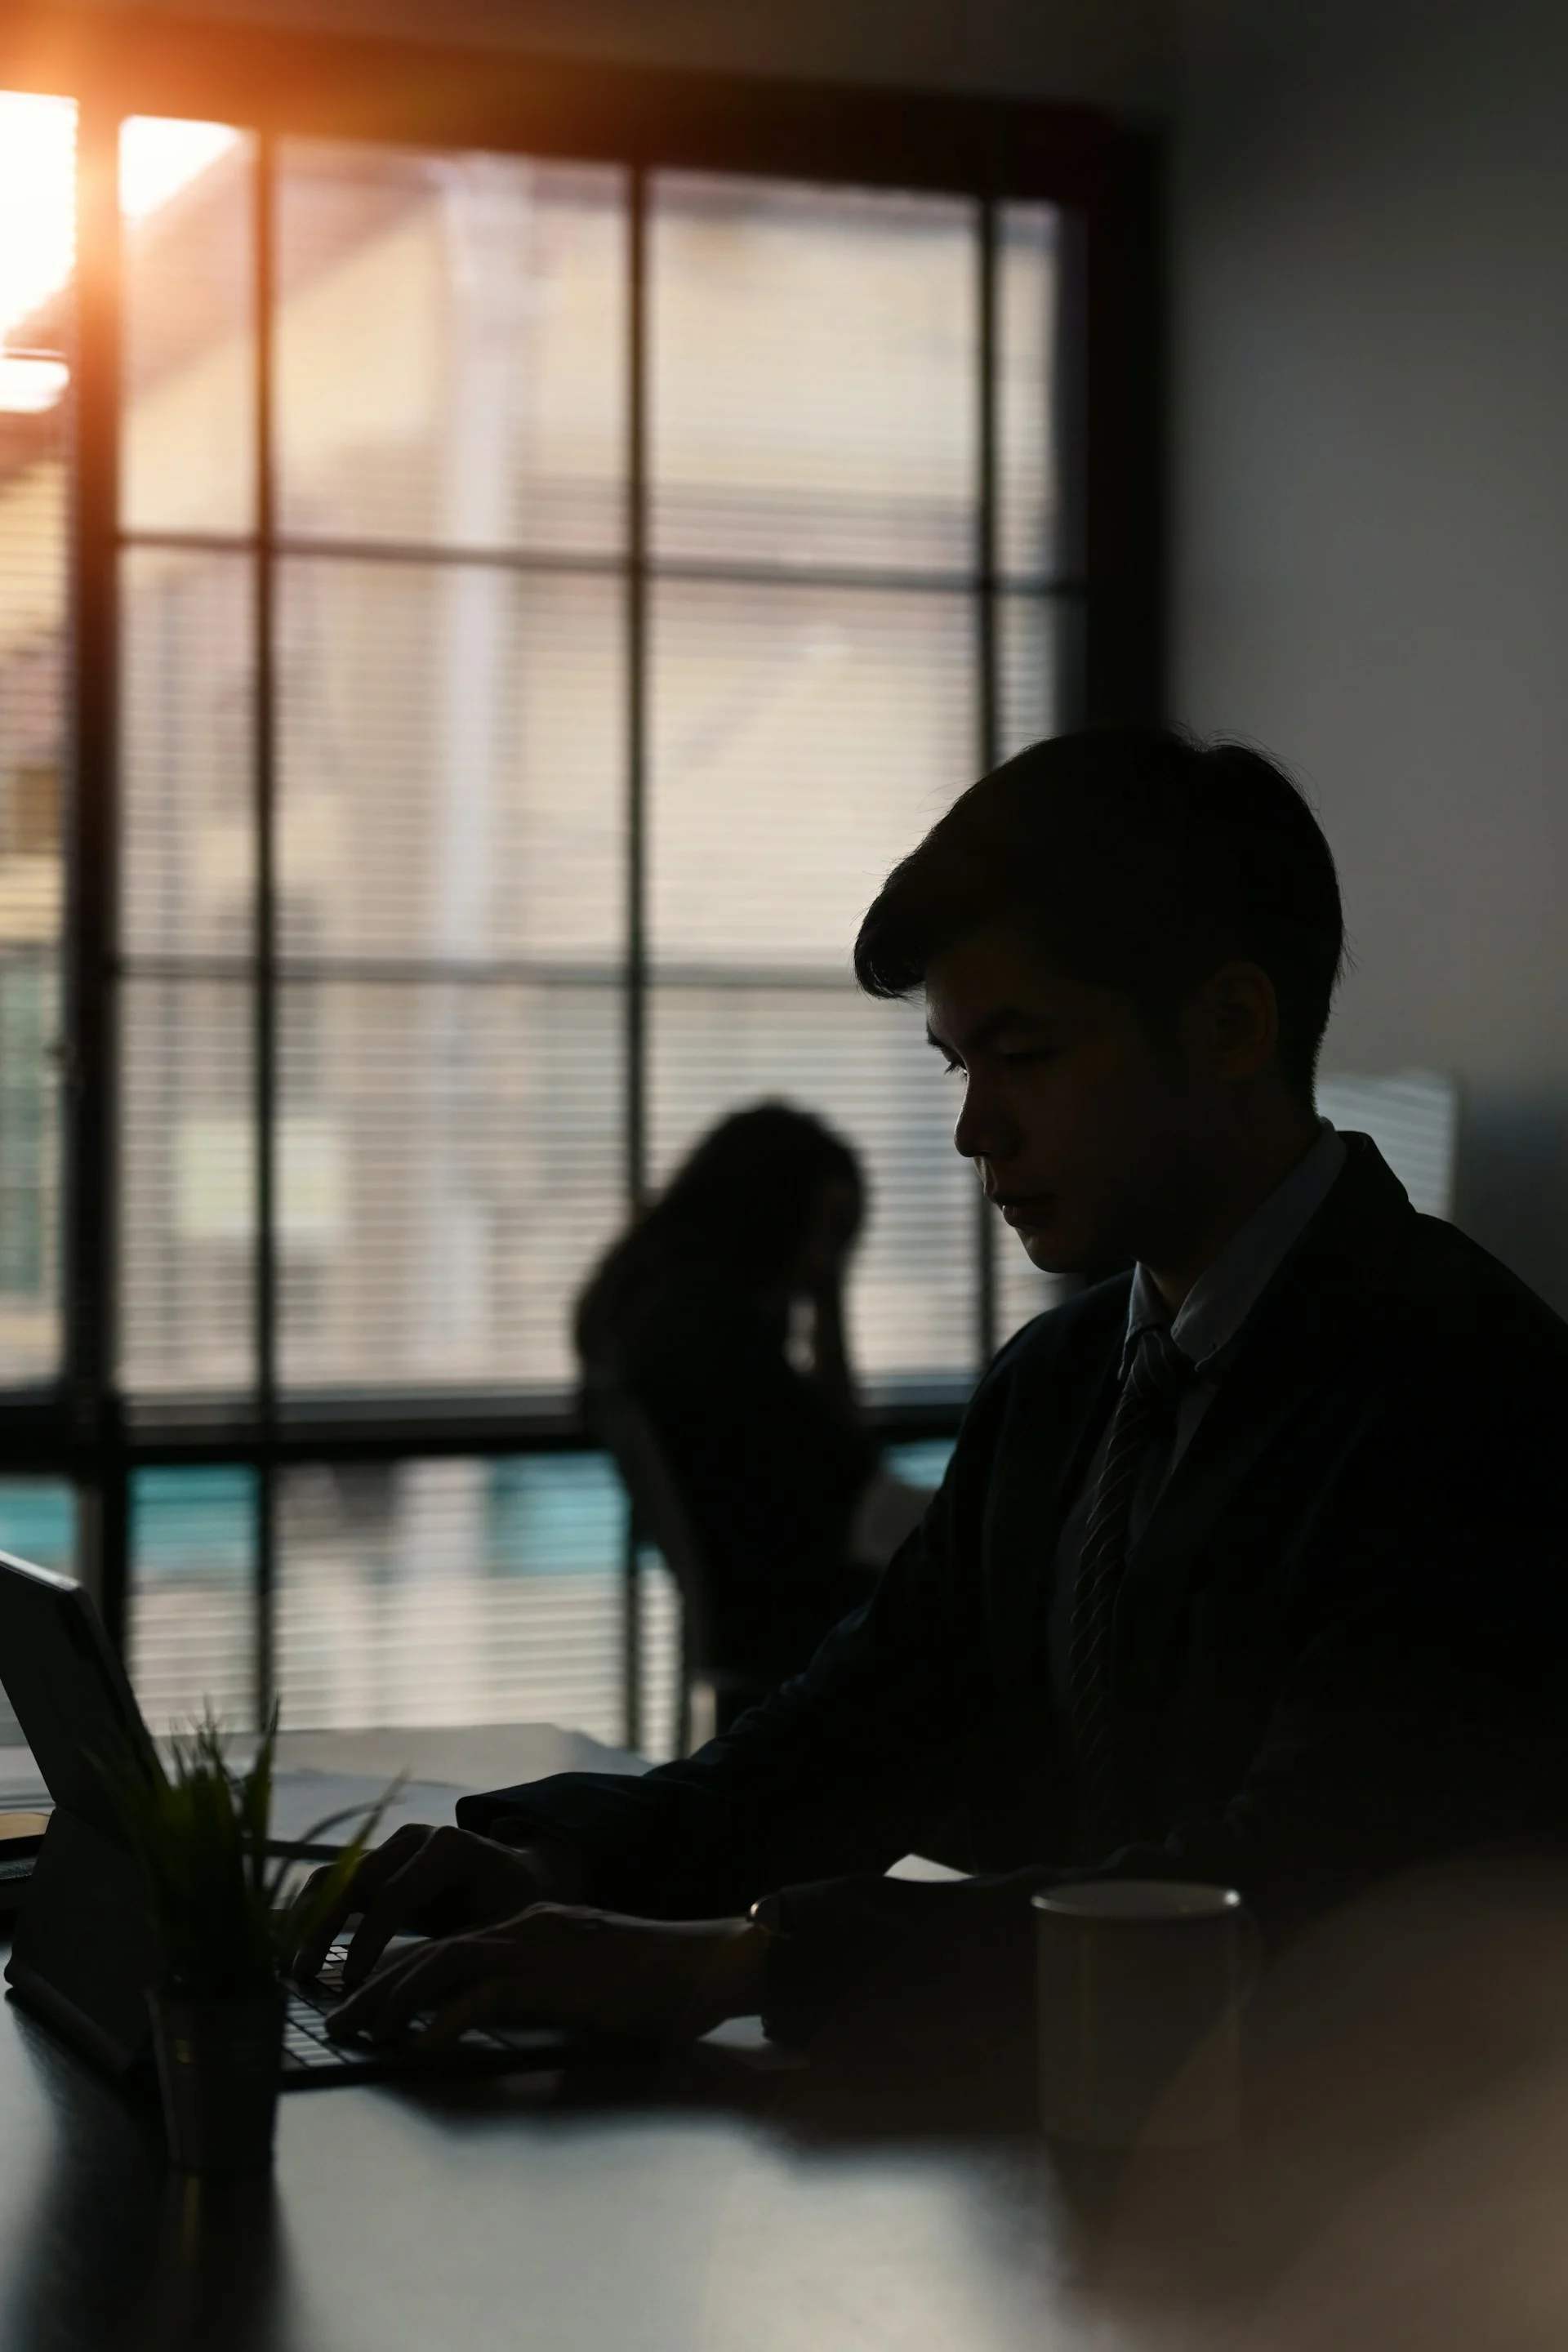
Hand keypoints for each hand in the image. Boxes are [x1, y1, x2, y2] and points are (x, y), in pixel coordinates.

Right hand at [292, 1823, 567, 1991]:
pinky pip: (336, 1884)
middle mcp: (416, 1838)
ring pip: (338, 1877)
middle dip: (326, 1928)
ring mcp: (393, 1847)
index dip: (369, 1938)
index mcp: (450, 1848)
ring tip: (292, 1968)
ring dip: (309, 1920)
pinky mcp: (379, 1865)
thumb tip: (421, 1996)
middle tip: (302, 1976)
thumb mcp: (503, 1930)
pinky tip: (297, 1952)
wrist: (522, 1879)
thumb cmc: (518, 1909)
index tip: (350, 1981)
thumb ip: (463, 1955)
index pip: (396, 1893)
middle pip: (357, 1879)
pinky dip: (313, 1914)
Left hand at [325, 1905, 768, 2050]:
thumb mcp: (584, 1979)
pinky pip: (480, 1998)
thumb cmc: (654, 1982)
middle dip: (375, 1984)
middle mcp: (523, 1926)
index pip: (447, 1942)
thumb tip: (490, 2016)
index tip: (363, 1999)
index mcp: (530, 1924)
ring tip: (360, 2031)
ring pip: (441, 1963)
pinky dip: (442, 2021)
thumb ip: (538, 1988)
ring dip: (393, 1999)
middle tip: (337, 2019)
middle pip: (430, 1950)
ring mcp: (534, 1948)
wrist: (703, 1965)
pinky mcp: (549, 1978)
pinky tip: (419, 2047)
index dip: (400, 1971)